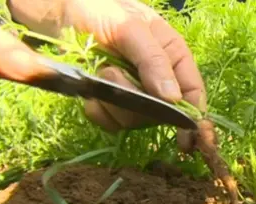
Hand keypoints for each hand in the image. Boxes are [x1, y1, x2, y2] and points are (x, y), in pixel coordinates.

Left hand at [7, 0, 206, 152]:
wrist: (62, 11)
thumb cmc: (102, 10)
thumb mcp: (130, 27)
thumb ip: (153, 60)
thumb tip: (173, 99)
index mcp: (175, 58)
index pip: (193, 94)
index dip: (192, 119)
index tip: (186, 138)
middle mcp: (160, 81)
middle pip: (161, 114)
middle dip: (136, 102)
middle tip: (112, 71)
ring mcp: (136, 96)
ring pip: (135, 122)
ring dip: (114, 104)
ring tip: (100, 73)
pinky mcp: (112, 105)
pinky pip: (111, 124)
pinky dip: (99, 111)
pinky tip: (91, 93)